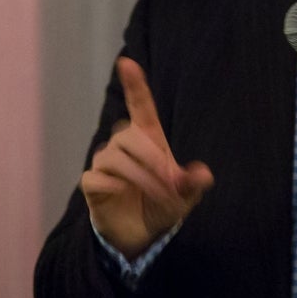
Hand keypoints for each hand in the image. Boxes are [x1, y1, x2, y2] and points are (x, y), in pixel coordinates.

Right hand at [81, 57, 213, 259]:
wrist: (141, 234)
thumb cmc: (162, 204)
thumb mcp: (184, 197)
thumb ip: (193, 184)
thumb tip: (204, 174)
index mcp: (148, 139)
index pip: (140, 106)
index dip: (134, 85)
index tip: (127, 63)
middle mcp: (123, 145)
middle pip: (129, 135)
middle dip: (152, 160)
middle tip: (171, 186)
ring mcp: (105, 163)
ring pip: (114, 158)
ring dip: (140, 177)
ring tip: (159, 196)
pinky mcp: (91, 183)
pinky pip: (96, 177)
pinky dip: (112, 187)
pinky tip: (121, 195)